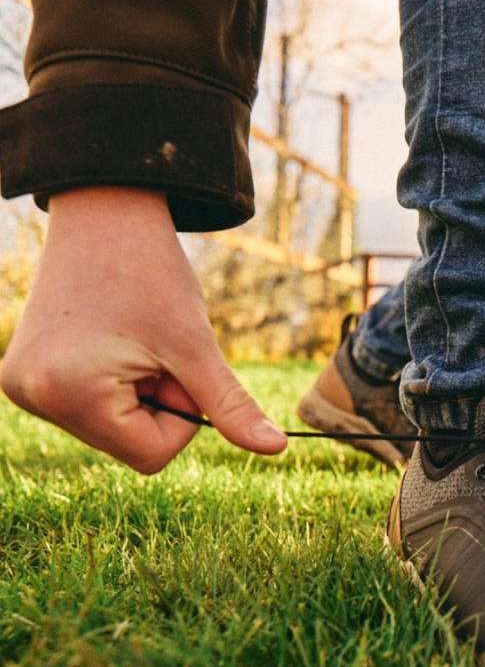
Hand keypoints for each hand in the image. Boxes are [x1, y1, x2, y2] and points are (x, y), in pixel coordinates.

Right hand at [0, 187, 286, 472]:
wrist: (104, 210)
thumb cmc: (152, 271)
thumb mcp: (196, 345)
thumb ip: (231, 404)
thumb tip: (277, 449)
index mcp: (67, 393)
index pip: (151, 456)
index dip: (183, 417)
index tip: (178, 365)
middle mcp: (32, 397)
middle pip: (130, 444)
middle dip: (159, 402)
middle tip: (154, 347)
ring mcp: (23, 387)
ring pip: (113, 427)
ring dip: (138, 392)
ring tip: (131, 339)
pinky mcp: (25, 374)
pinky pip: (91, 406)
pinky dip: (115, 383)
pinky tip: (110, 339)